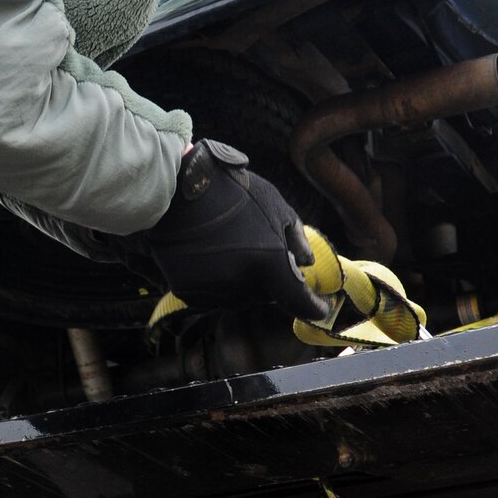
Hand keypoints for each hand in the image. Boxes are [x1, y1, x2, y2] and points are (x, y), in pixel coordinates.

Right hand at [137, 140, 328, 319]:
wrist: (175, 190)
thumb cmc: (230, 191)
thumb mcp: (275, 205)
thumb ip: (295, 238)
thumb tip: (306, 264)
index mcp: (269, 265)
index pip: (298, 302)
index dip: (313, 307)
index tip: (322, 307)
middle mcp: (242, 285)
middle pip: (266, 297)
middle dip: (270, 281)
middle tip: (262, 254)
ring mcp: (213, 290)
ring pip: (239, 299)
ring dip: (243, 284)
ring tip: (233, 251)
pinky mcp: (188, 291)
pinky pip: (212, 297)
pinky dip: (217, 285)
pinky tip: (211, 258)